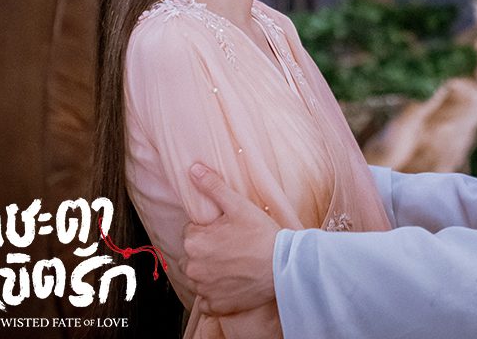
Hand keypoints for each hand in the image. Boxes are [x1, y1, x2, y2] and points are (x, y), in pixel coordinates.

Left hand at [182, 163, 281, 314]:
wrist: (284, 267)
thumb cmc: (262, 235)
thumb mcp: (238, 206)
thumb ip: (213, 187)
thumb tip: (193, 169)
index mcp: (194, 241)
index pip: (192, 231)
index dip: (210, 229)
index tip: (228, 231)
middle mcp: (192, 267)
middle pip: (192, 254)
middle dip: (207, 250)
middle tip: (233, 247)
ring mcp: (203, 289)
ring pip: (198, 276)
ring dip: (210, 271)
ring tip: (235, 264)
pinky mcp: (215, 305)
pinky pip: (206, 300)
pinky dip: (215, 294)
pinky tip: (232, 283)